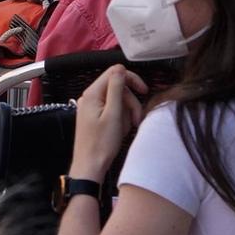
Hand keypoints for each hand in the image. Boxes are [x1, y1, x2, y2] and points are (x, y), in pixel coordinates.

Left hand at [71, 65, 146, 181]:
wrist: (90, 166)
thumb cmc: (102, 143)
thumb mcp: (114, 114)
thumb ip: (116, 89)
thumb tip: (120, 68)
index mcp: (92, 94)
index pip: (115, 73)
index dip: (132, 80)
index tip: (144, 92)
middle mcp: (89, 97)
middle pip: (118, 88)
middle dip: (130, 102)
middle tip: (137, 119)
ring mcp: (91, 107)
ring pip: (117, 100)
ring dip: (127, 112)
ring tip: (128, 128)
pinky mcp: (94, 117)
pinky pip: (112, 111)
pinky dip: (121, 118)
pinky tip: (121, 130)